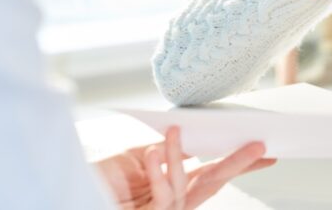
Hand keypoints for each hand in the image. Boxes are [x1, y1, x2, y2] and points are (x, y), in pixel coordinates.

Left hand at [97, 126, 274, 208]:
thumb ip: (163, 147)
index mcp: (172, 187)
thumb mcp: (133, 155)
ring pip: (187, 187)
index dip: (238, 162)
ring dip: (180, 157)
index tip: (265, 151)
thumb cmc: (96, 178)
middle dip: (237, 163)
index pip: (211, 173)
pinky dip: (160, 171)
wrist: (66, 193)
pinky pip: (163, 196)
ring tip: (173, 132)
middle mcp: (171, 203)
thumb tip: (189, 128)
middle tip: (259, 146)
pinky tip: (154, 152)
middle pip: (211, 183)